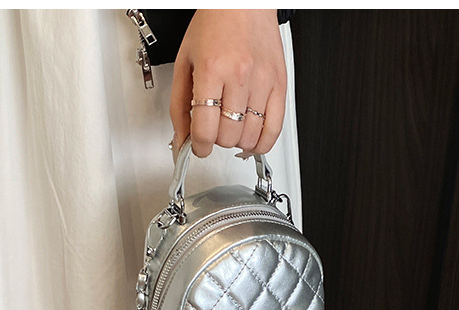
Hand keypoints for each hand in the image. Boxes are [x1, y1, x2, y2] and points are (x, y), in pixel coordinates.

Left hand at [169, 10, 286, 157]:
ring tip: (231, 131)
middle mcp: (240, 75)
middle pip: (228, 136)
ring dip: (237, 142)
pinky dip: (261, 144)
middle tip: (214, 130)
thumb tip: (182, 139)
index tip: (198, 147)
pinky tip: (251, 141)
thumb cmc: (214, 26)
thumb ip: (179, 105)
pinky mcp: (279, 85)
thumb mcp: (184, 62)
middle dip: (217, 140)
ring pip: (249, 137)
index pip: (205, 129)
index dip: (199, 146)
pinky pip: (274, 129)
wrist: (243, 3)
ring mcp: (262, 81)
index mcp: (212, 69)